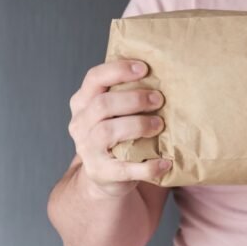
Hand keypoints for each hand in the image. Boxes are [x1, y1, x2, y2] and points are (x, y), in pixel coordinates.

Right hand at [67, 60, 169, 197]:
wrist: (104, 178)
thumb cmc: (116, 137)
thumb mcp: (113, 114)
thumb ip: (125, 96)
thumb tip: (163, 76)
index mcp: (82, 104)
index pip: (94, 79)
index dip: (118, 70)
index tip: (144, 68)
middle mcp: (80, 125)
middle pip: (103, 104)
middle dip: (134, 99)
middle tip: (158, 100)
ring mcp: (88, 150)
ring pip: (108, 131)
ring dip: (138, 125)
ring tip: (159, 125)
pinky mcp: (102, 173)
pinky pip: (126, 169)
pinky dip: (148, 166)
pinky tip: (166, 162)